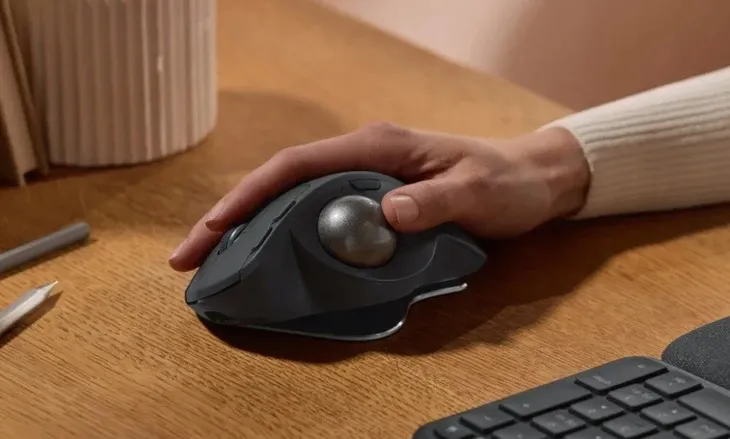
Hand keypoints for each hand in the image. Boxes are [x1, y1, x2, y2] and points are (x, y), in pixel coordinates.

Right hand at [168, 122, 589, 270]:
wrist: (530, 180)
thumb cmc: (504, 182)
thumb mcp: (477, 190)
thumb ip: (435, 201)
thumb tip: (385, 216)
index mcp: (375, 147)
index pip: (297, 166)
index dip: (251, 195)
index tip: (214, 227)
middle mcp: (360, 159)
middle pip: (280, 183)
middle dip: (231, 216)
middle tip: (189, 257)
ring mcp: (362, 180)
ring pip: (290, 200)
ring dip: (249, 228)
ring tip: (213, 261)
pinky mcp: (370, 201)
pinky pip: (314, 216)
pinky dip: (282, 236)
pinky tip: (265, 259)